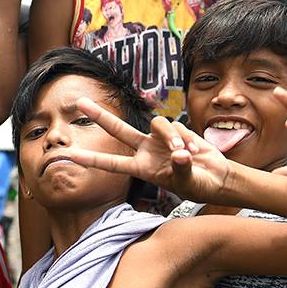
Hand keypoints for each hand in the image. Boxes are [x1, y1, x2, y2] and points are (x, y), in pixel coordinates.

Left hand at [67, 98, 233, 202]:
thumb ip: (182, 168)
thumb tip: (180, 155)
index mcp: (142, 169)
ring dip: (171, 136)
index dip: (91, 159)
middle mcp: (146, 151)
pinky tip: (195, 151)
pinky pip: (176, 126)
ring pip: (157, 124)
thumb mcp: (189, 182)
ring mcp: (159, 140)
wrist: (216, 178)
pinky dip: (186, 137)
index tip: (70, 156)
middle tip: (79, 101)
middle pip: (118, 129)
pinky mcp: (175, 131)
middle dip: (99, 115)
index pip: (112, 164)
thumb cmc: (199, 185)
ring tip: (183, 152)